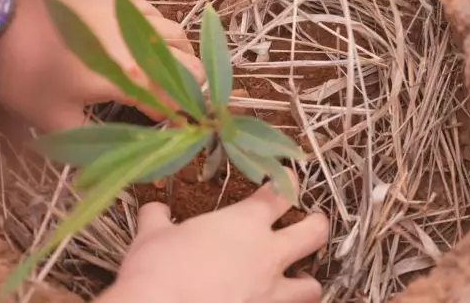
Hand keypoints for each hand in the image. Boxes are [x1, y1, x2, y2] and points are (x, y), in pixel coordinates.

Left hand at [0, 0, 204, 129]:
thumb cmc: (26, 76)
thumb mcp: (55, 120)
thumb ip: (89, 141)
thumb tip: (108, 161)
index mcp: (131, 78)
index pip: (174, 101)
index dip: (181, 119)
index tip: (180, 133)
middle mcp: (140, 46)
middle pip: (189, 64)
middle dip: (191, 89)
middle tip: (178, 107)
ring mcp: (129, 20)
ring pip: (177, 34)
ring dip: (182, 58)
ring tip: (172, 76)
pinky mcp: (114, 4)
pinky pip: (155, 14)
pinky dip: (162, 31)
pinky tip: (151, 43)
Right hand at [98, 169, 328, 302]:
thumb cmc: (157, 268)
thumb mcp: (152, 235)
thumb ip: (158, 219)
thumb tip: (154, 209)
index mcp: (245, 223)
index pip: (280, 193)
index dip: (287, 182)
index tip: (287, 178)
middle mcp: (267, 255)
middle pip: (314, 233)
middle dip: (317, 225)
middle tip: (313, 223)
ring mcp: (270, 292)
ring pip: (313, 285)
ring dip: (308, 280)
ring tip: (300, 279)